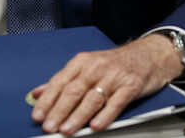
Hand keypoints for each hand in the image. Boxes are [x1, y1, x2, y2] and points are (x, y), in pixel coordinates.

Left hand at [30, 33, 184, 135]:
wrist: (147, 55)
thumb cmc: (114, 63)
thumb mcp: (86, 66)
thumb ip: (62, 80)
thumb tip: (37, 93)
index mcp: (82, 62)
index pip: (59, 82)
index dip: (47, 100)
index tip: (38, 115)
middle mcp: (96, 68)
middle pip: (73, 91)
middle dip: (59, 111)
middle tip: (49, 126)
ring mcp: (114, 77)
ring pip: (92, 99)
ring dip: (78, 116)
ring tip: (66, 129)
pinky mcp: (130, 86)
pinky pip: (116, 102)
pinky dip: (105, 115)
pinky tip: (95, 125)